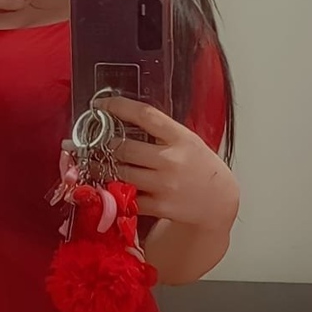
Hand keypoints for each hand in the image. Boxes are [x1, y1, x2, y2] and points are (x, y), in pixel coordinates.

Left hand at [101, 96, 238, 228]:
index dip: (118, 106)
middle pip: (124, 147)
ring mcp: (164, 184)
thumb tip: (125, 117)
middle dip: (102, 144)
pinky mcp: (159, 206)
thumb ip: (162, 131)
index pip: (144, 115)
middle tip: (92, 142)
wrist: (218, 201)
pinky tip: (108, 185)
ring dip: (100, 168)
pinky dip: (114, 191)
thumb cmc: (201, 167)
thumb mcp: (188, 140)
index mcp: (180, 137)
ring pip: (120, 173)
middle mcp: (171, 160)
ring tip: (93, 163)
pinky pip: (127, 197)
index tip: (100, 105)